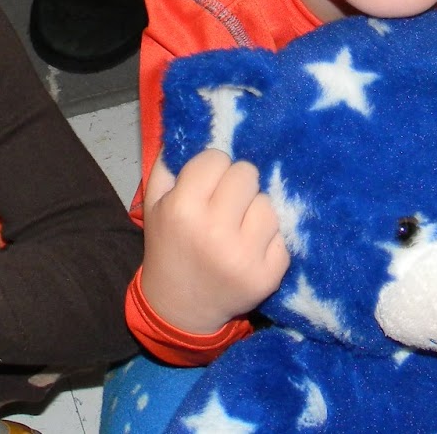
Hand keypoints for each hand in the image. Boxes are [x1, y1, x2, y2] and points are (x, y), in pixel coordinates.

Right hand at [139, 149, 289, 335]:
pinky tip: (250, 250)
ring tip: (239, 228)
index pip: (217, 158)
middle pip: (247, 174)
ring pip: (268, 204)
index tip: (208, 184)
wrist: (179, 308)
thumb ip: (167, 165)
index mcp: (182, 209)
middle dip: (237, 185)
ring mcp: (245, 256)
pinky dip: (269, 240)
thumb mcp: (154, 206)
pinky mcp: (268, 276)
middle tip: (227, 203)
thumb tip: (193, 128)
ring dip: (255, 211)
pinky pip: (283, 236)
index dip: (212, 169)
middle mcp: (214, 231)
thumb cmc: (168, 247)